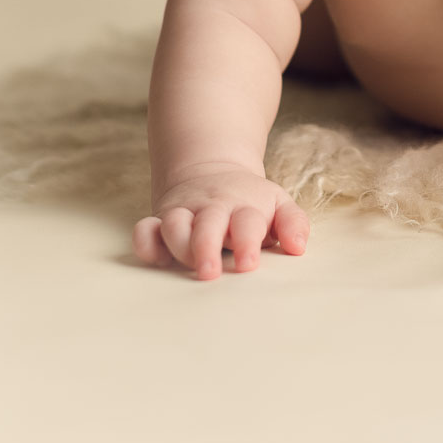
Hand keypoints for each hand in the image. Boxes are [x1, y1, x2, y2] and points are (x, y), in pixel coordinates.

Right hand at [132, 165, 309, 280]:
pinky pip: (145, 229)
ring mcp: (185, 212)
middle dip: (207, 247)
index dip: (247, 241)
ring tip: (189, 266)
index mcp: (245, 206)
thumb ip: (293, 223)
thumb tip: (298, 247)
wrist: (213, 171)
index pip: (246, 222)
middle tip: (210, 272)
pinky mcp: (161, 219)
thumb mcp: (278, 204)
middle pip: (207, 224)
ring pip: (174, 225)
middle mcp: (213, 208)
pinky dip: (145, 242)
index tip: (248, 263)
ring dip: (179, 244)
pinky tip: (154, 258)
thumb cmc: (251, 202)